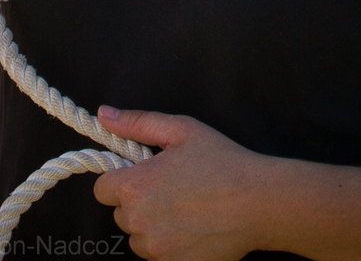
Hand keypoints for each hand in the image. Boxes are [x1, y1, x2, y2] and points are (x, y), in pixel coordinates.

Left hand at [93, 106, 269, 260]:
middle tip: (171, 186)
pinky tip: (192, 227)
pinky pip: (157, 256)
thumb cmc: (221, 161)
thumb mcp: (180, 130)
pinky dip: (168, 244)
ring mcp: (156, 250)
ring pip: (138, 237)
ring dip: (151, 225)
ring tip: (184, 207)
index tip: (142, 173)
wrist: (258, 202)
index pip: (102, 189)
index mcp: (135, 186)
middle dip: (138, 200)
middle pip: (120, 213)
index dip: (120, 178)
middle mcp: (139, 222)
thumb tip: (105, 114)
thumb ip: (137, 122)